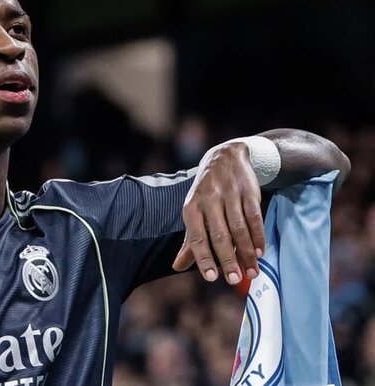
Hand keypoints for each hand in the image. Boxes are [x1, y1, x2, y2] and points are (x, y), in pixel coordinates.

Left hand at [172, 142, 265, 283]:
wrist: (225, 157)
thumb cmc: (206, 193)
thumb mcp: (194, 212)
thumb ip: (189, 241)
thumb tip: (177, 267)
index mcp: (191, 208)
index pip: (197, 237)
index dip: (203, 258)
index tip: (211, 278)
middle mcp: (208, 200)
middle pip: (219, 235)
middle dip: (228, 259)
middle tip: (235, 280)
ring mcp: (229, 194)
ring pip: (239, 228)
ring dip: (246, 252)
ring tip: (252, 272)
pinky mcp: (248, 191)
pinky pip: (254, 217)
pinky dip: (258, 236)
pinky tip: (260, 252)